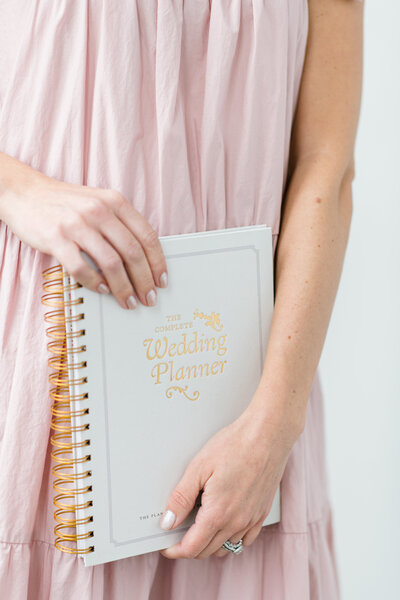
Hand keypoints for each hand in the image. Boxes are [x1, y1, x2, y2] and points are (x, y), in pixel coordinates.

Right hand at [0, 152, 167, 308]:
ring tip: (128, 301)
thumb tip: (143, 262)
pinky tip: (102, 290)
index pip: (147, 236)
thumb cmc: (66, 204)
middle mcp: (99, 210)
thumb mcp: (99, 204)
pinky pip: (81, 268)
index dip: (158, 262)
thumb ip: (120, 226)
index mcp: (115, 201)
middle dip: (144, 281)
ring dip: (123, 288)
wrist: (25, 193)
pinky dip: (95, 283)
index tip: (162, 281)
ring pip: (111, 263)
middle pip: (132, 252)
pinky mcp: (56, 238)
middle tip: (148, 298)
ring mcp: (77, 224)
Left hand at [158, 398, 302, 558]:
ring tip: (199, 525)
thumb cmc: (236, 445)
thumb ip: (181, 498)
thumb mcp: (199, 467)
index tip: (166, 546)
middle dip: (189, 547)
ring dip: (210, 543)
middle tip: (177, 532)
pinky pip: (245, 539)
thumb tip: (167, 521)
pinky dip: (231, 538)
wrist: (268, 434)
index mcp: (218, 513)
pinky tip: (223, 523)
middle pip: (207, 551)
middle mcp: (237, 522)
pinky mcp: (262, 512)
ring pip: (226, 547)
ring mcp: (252, 519)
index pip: (192, 548)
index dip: (174, 550)